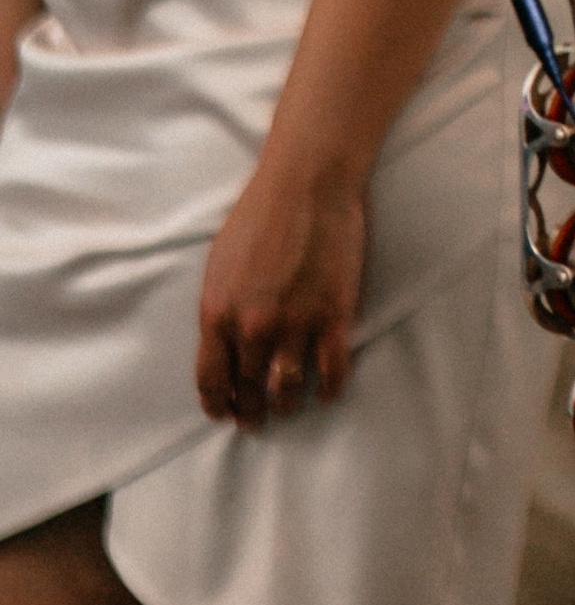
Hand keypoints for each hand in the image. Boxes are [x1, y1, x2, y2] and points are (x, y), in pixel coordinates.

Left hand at [197, 151, 368, 427]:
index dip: (218, 404)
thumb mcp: (219, 264)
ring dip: (285, 406)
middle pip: (248, 390)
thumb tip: (224, 343)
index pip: (211, 380)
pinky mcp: (333, 316)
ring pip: (287, 389)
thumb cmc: (259, 215)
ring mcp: (295, 324)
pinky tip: (326, 392)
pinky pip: (331, 371)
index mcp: (218, 314)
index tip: (225, 413)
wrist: (306, 184)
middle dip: (250, 412)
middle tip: (256, 420)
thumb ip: (219, 308)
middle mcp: (253, 328)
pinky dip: (328, 389)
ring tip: (288, 407)